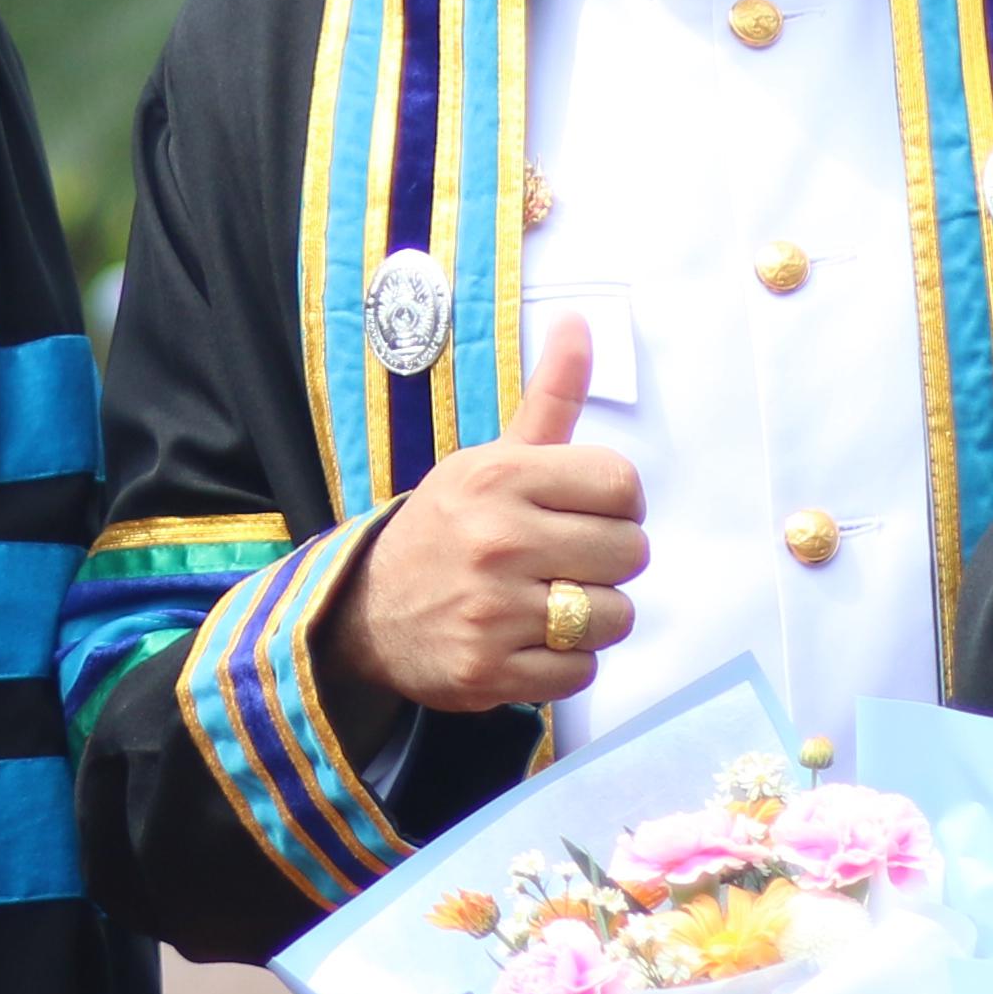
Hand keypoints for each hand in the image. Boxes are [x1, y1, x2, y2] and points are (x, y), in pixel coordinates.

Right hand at [319, 312, 643, 715]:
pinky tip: (528, 643)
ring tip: (550, 605)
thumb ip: (548, 399)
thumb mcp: (488, 460)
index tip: (586, 515)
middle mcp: (497, 540)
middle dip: (607, 562)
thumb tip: (582, 322)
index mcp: (499, 478)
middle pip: (630, 553)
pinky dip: (564, 663)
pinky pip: (581, 671)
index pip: (623, 486)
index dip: (619, 506)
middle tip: (564, 562)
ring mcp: (492, 611)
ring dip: (592, 618)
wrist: (361, 612)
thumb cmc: (445, 528)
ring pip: (614, 617)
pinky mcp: (489, 671)